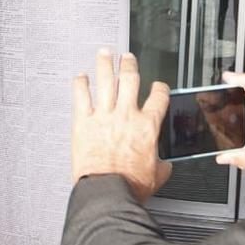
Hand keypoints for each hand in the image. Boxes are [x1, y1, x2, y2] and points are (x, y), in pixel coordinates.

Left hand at [70, 50, 172, 199]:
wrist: (107, 191)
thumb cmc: (129, 185)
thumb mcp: (156, 175)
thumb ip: (162, 165)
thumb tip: (164, 165)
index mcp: (147, 127)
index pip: (158, 97)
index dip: (160, 88)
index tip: (158, 86)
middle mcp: (126, 116)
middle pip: (130, 80)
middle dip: (129, 65)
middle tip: (128, 57)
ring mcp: (104, 117)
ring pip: (106, 81)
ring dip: (105, 64)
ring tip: (105, 53)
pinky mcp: (83, 122)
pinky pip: (81, 97)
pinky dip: (80, 84)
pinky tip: (80, 77)